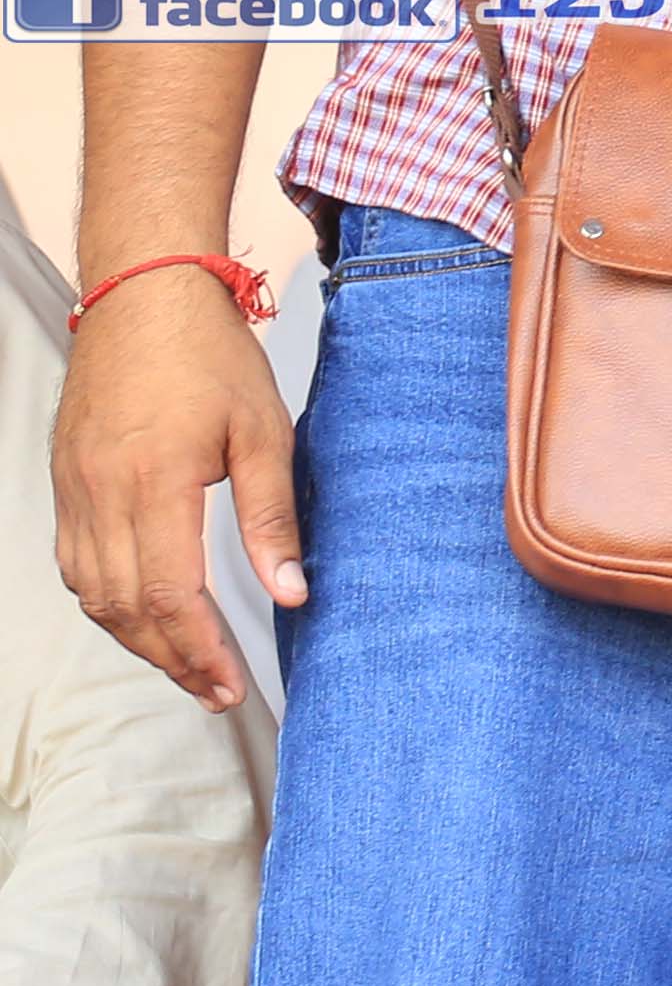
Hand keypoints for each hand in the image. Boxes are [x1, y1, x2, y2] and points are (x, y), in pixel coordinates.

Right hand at [51, 270, 299, 712]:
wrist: (144, 296)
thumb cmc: (207, 353)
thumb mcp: (263, 431)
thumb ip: (272, 517)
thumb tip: (291, 591)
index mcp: (154, 484)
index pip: (171, 595)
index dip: (200, 648)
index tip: (230, 683)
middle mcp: (102, 495)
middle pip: (127, 608)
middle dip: (172, 658)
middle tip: (216, 689)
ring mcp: (75, 491)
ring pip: (94, 594)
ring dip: (137, 638)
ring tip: (186, 663)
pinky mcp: (66, 484)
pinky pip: (77, 564)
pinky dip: (108, 601)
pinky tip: (142, 613)